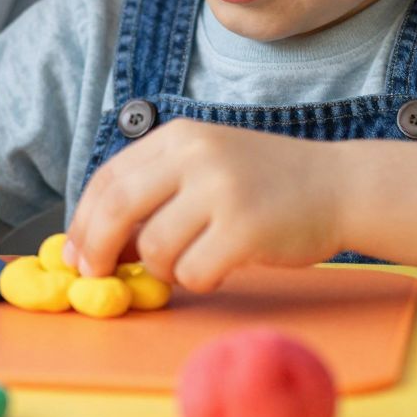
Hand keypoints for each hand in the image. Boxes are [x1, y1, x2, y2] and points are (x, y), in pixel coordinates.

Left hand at [64, 120, 345, 292]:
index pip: (108, 179)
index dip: (84, 221)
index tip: (76, 254)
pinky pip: (194, 272)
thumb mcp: (206, 165)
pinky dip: (197, 280)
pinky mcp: (245, 228)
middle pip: (118, 208)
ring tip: (190, 262)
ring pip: (155, 248)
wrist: (340, 186)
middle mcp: (196, 155)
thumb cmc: (266, 184)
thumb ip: (156, 191)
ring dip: (162, 270)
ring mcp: (222, 190)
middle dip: (97, 250)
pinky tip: (221, 266)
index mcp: (178, 136)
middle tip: (96, 277)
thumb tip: (98, 243)